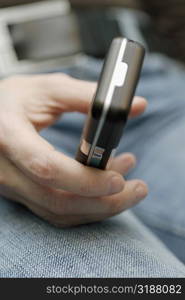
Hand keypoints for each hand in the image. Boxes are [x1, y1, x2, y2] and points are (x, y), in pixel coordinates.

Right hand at [0, 74, 147, 226]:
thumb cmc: (13, 100)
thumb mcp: (47, 90)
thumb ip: (89, 97)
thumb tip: (135, 105)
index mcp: (9, 136)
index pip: (47, 167)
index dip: (85, 179)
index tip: (119, 179)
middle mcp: (6, 169)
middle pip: (57, 201)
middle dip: (104, 202)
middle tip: (138, 188)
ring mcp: (12, 186)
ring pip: (58, 212)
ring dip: (99, 206)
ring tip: (129, 187)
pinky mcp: (21, 193)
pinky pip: (55, 211)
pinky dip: (85, 207)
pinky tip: (104, 192)